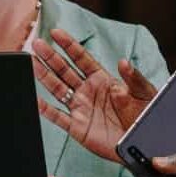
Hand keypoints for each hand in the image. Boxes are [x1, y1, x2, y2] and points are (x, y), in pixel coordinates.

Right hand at [33, 29, 159, 163]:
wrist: (143, 143)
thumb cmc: (145, 117)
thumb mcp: (144, 93)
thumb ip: (134, 77)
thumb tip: (123, 62)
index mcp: (103, 79)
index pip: (81, 58)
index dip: (68, 45)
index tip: (56, 33)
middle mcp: (88, 91)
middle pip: (64, 70)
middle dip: (50, 57)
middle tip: (36, 44)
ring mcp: (81, 108)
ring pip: (57, 89)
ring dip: (44, 76)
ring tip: (30, 62)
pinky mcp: (78, 127)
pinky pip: (58, 117)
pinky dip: (45, 109)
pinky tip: (35, 99)